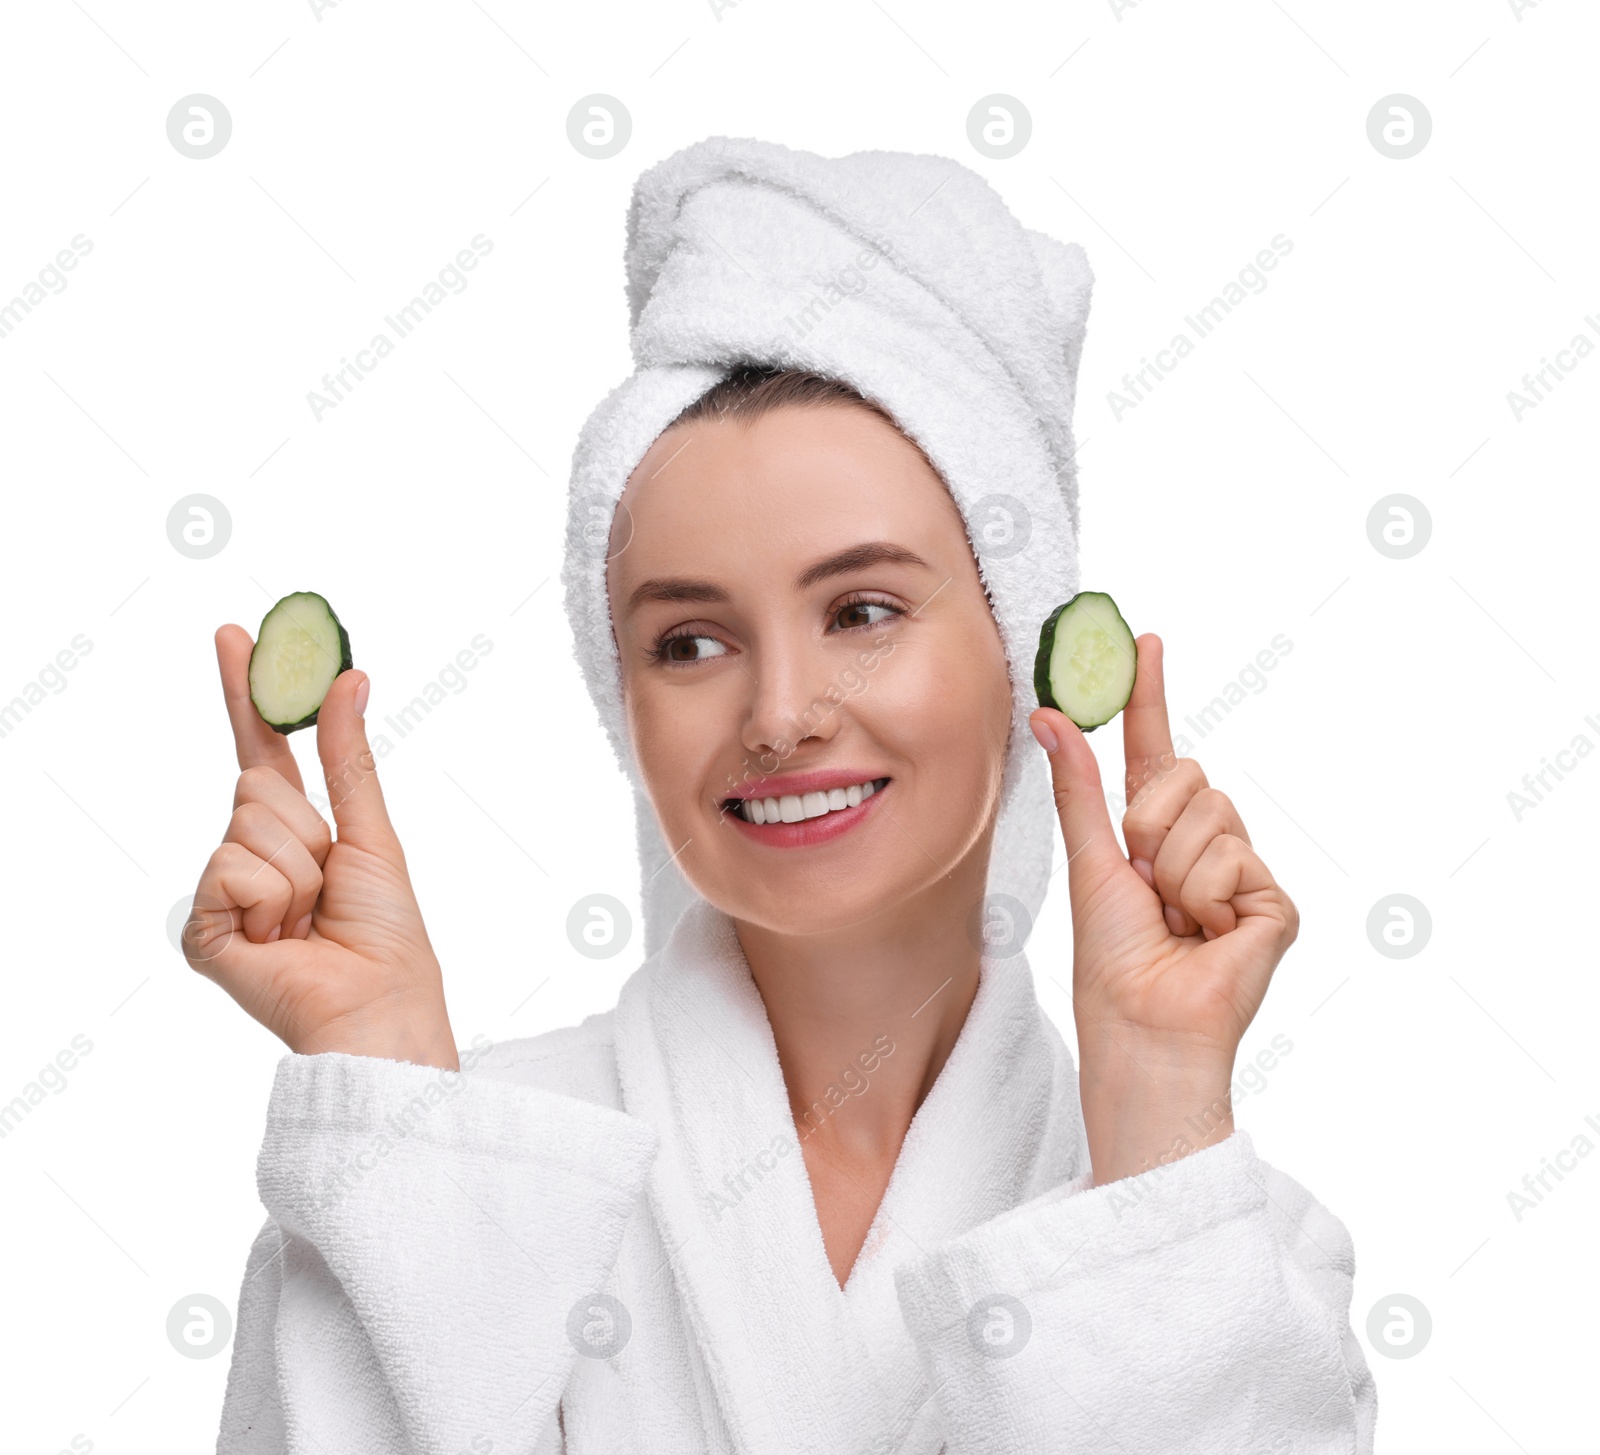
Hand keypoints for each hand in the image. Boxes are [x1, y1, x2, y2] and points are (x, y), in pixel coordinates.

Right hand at [182, 624, 458, 1069]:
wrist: (377, 1002)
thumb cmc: (385, 930)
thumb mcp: (371, 830)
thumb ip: (348, 756)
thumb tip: (350, 675)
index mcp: (294, 830)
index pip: (263, 747)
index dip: (248, 693)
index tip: (232, 633)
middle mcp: (251, 853)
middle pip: (256, 783)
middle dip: (305, 826)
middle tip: (327, 881)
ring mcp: (223, 890)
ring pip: (246, 823)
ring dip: (297, 870)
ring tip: (310, 917)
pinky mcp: (202, 927)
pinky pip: (229, 870)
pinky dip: (271, 899)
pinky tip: (280, 938)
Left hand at [1030, 633, 1297, 1185]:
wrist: (1141, 1027)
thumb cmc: (1110, 959)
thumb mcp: (1089, 857)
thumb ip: (1078, 784)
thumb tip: (1051, 710)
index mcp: (1156, 835)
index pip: (1155, 750)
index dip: (1150, 697)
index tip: (1147, 640)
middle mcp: (1205, 845)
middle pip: (1186, 775)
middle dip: (1150, 823)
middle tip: (1144, 883)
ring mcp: (1243, 874)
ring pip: (1213, 812)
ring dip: (1175, 866)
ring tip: (1173, 919)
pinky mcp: (1274, 905)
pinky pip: (1236, 859)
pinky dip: (1206, 896)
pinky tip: (1206, 936)